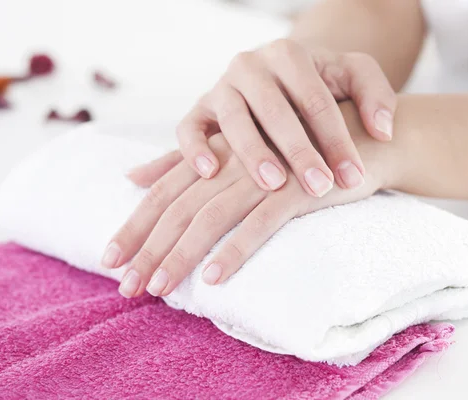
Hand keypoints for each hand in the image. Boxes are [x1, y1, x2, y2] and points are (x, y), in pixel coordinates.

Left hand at [102, 102, 397, 297]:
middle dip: (148, 249)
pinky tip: (216, 278)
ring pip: (210, 217)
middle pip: (177, 208)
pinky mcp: (296, 189)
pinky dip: (236, 249)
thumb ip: (183, 162)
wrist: (358, 138)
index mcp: (214, 155)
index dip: (134, 226)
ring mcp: (263, 174)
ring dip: (182, 255)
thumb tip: (133, 176)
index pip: (163, 194)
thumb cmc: (293, 149)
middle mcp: (231, 161)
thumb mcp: (234, 151)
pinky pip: (260, 223)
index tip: (109, 261)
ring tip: (160, 289)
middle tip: (125, 288)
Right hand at [176, 38, 396, 196]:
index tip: (354, 176)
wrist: (280, 76)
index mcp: (289, 55)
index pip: (315, 100)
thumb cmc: (319, 83)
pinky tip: (210, 173)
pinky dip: (194, 149)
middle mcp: (251, 66)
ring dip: (251, 152)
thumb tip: (384, 131)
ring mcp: (221, 87)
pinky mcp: (199, 109)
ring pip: (232, 118)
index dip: (336, 139)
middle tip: (320, 187)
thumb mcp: (353, 75)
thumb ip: (377, 94)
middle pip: (274, 110)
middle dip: (299, 151)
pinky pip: (189, 127)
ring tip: (274, 184)